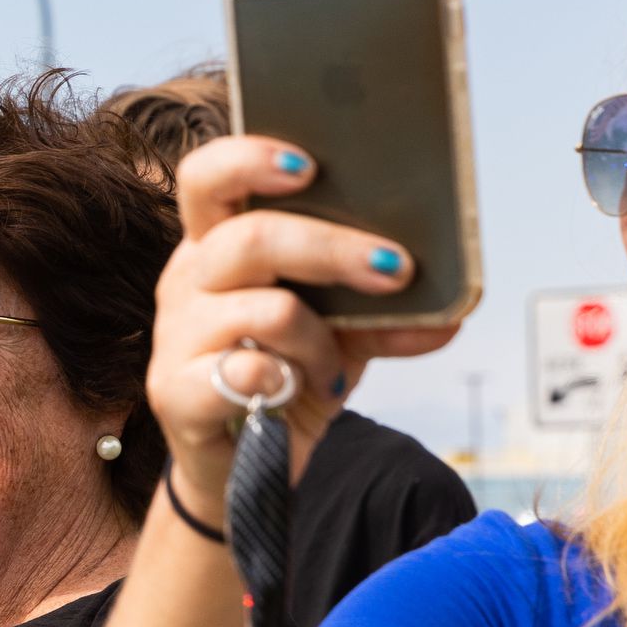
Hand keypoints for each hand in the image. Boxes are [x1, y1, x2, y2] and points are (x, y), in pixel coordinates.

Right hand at [155, 138, 460, 509]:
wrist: (243, 467)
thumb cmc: (285, 378)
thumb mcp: (341, 337)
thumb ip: (384, 315)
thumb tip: (452, 311)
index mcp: (217, 246)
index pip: (207, 178)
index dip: (249, 159)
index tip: (308, 165)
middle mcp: (189, 280)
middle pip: (249, 237)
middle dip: (333, 250)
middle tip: (395, 269)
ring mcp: (177, 334)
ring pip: (267, 310)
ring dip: (320, 344)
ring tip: (328, 372)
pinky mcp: (175, 390)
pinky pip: (246, 372)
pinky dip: (288, 382)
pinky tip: (293, 394)